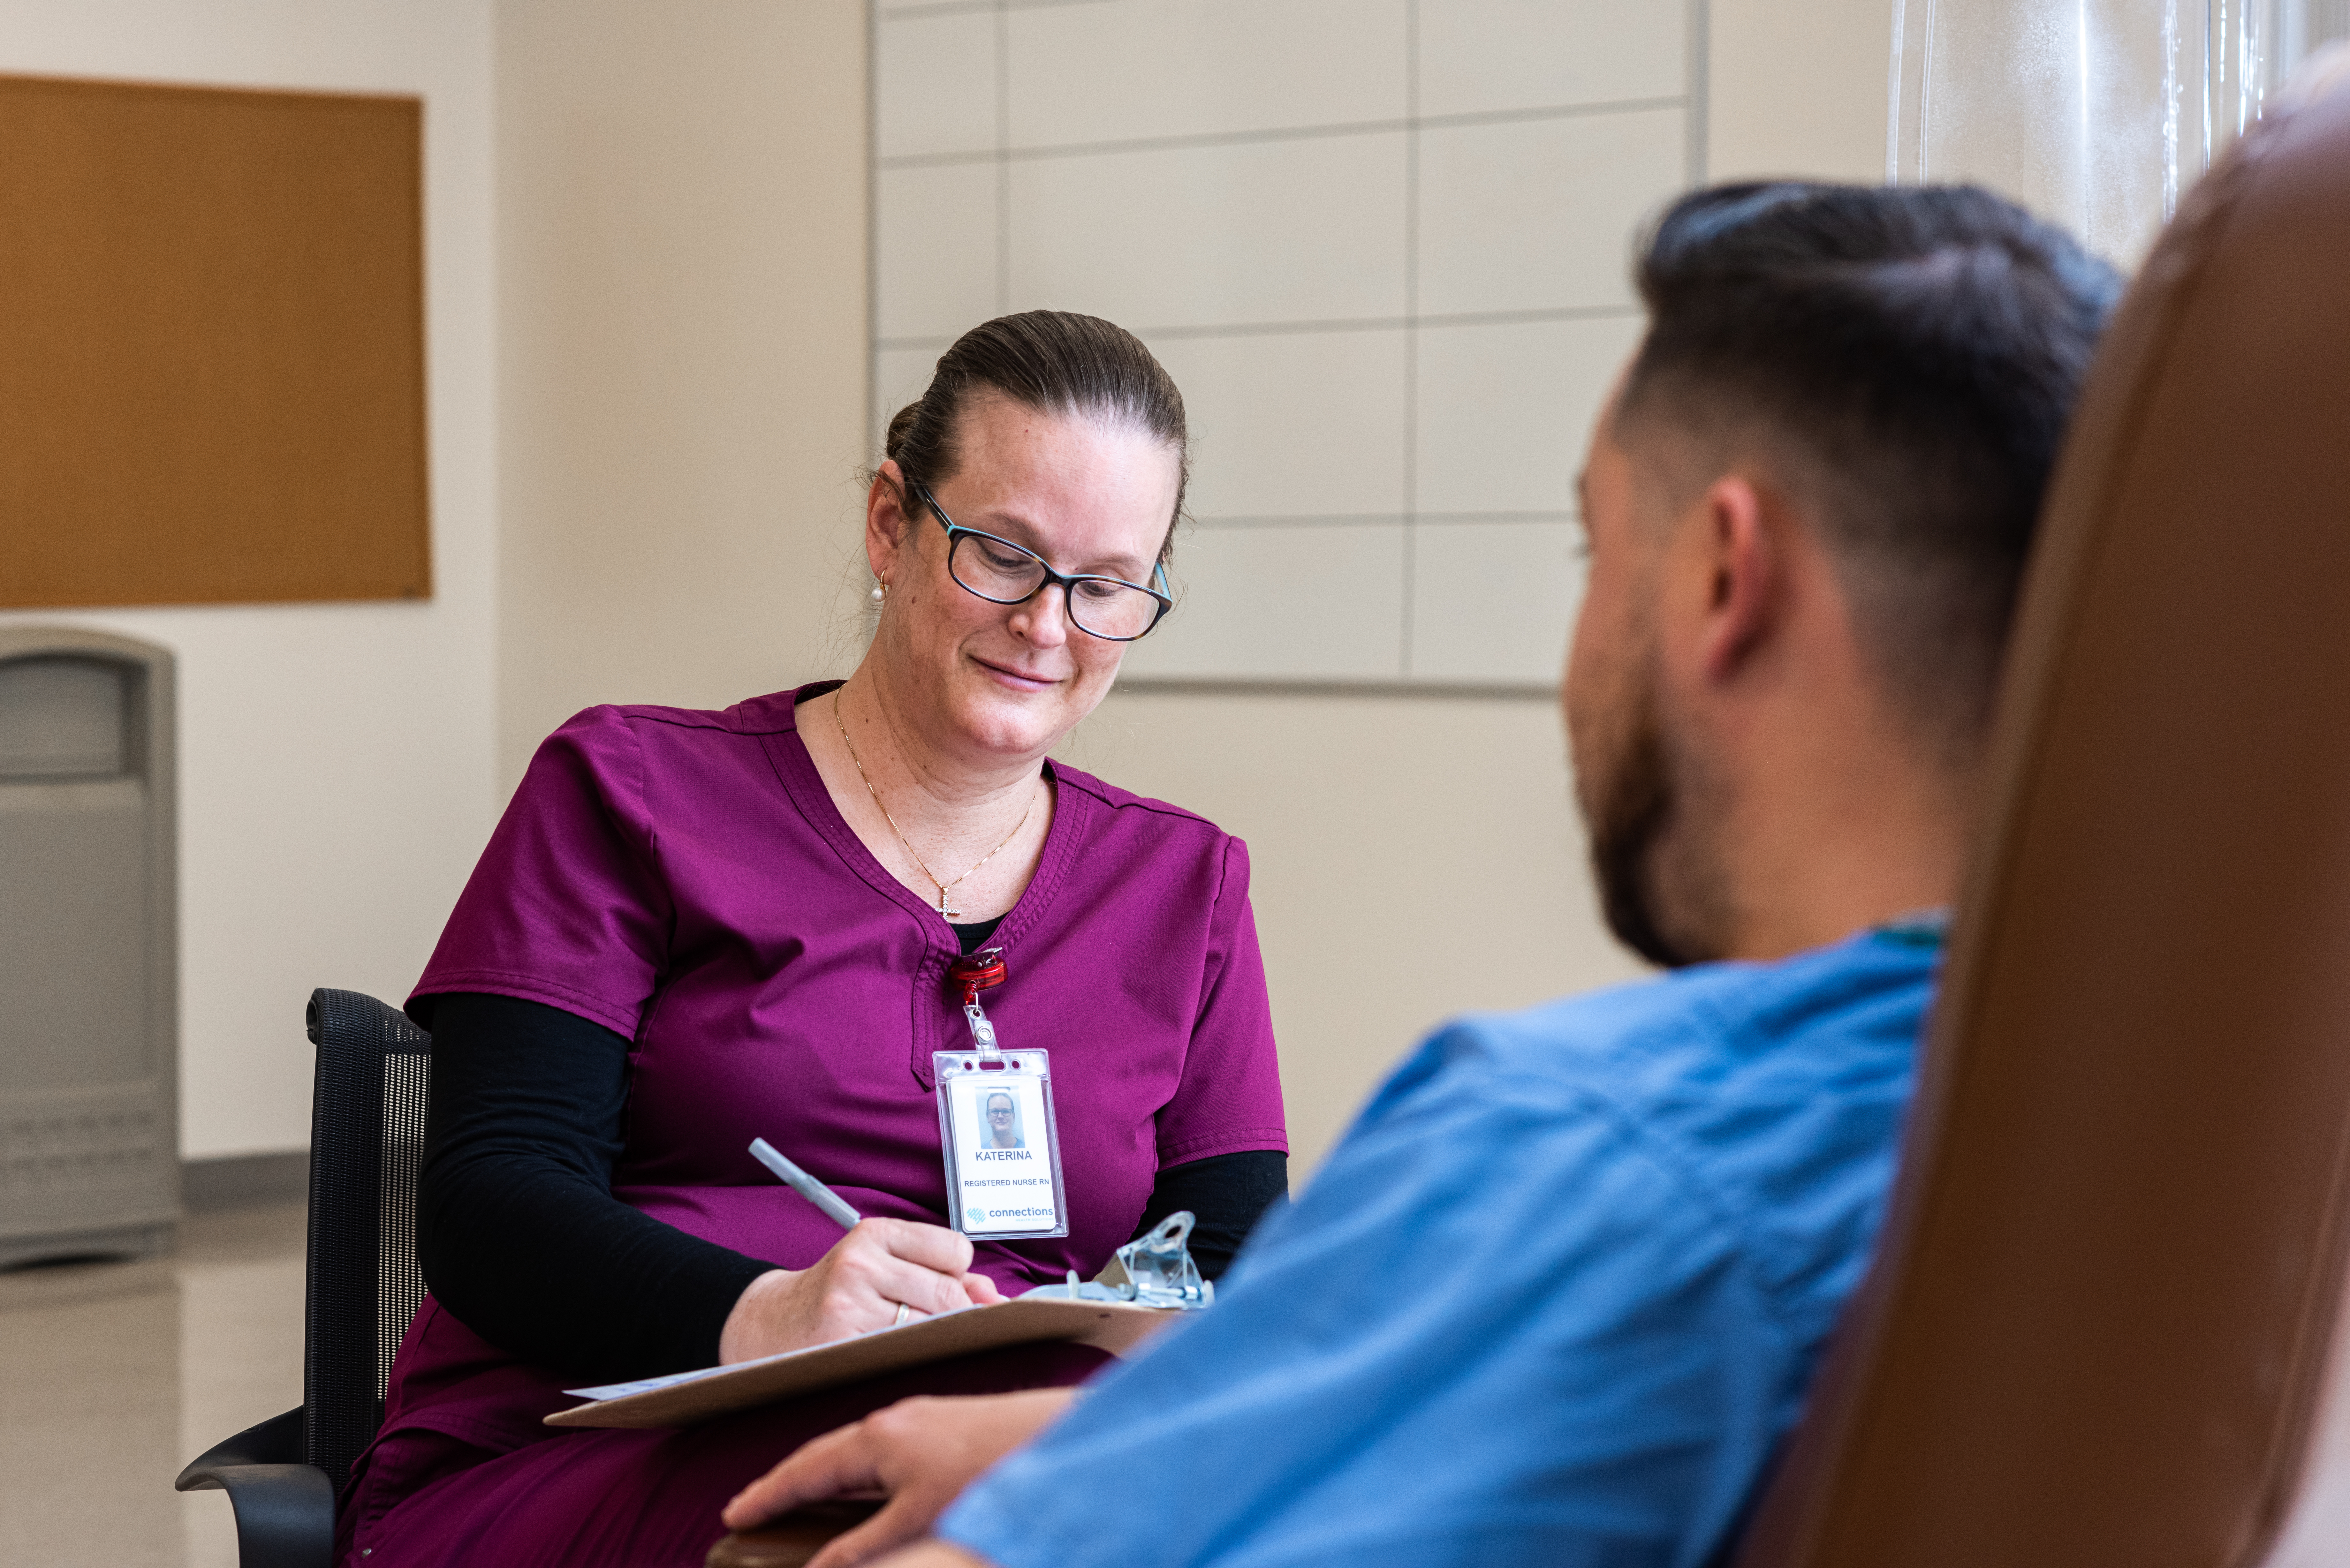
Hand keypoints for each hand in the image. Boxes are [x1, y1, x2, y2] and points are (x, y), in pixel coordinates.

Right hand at [718, 1219, 1004, 1363]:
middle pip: (948, 1291)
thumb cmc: (842, 1294)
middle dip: (953, 1314)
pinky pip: (901, 1350)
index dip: (958, 1274)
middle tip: (933, 1325)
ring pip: (929, 1324)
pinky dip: (909, 1356)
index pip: (955, 1250)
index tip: (942, 1287)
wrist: (771, 1323)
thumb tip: (997, 1298)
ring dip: (932, 1338)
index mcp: (876, 1233)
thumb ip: (947, 1274)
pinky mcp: (840, 1337)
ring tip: (910, 1338)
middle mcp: (861, 1260)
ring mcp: (848, 1300)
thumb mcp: (887, 1266)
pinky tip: (892, 1354)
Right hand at [721, 1388, 1078, 1567]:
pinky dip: (860, 1468)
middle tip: (755, 1506)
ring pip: (857, 1449)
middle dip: (787, 1482)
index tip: (736, 1512)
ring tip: (802, 1500)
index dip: (769, 1495)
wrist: (1052, 1438)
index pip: (807, 1469)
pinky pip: (884, 1447)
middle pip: (825, 1454)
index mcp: (878, 1439)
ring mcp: (921, 1418)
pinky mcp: (945, 1425)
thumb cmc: (990, 1472)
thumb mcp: (917, 1519)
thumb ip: (864, 1546)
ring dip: (825, 1474)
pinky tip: (866, 1486)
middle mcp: (895, 1420)